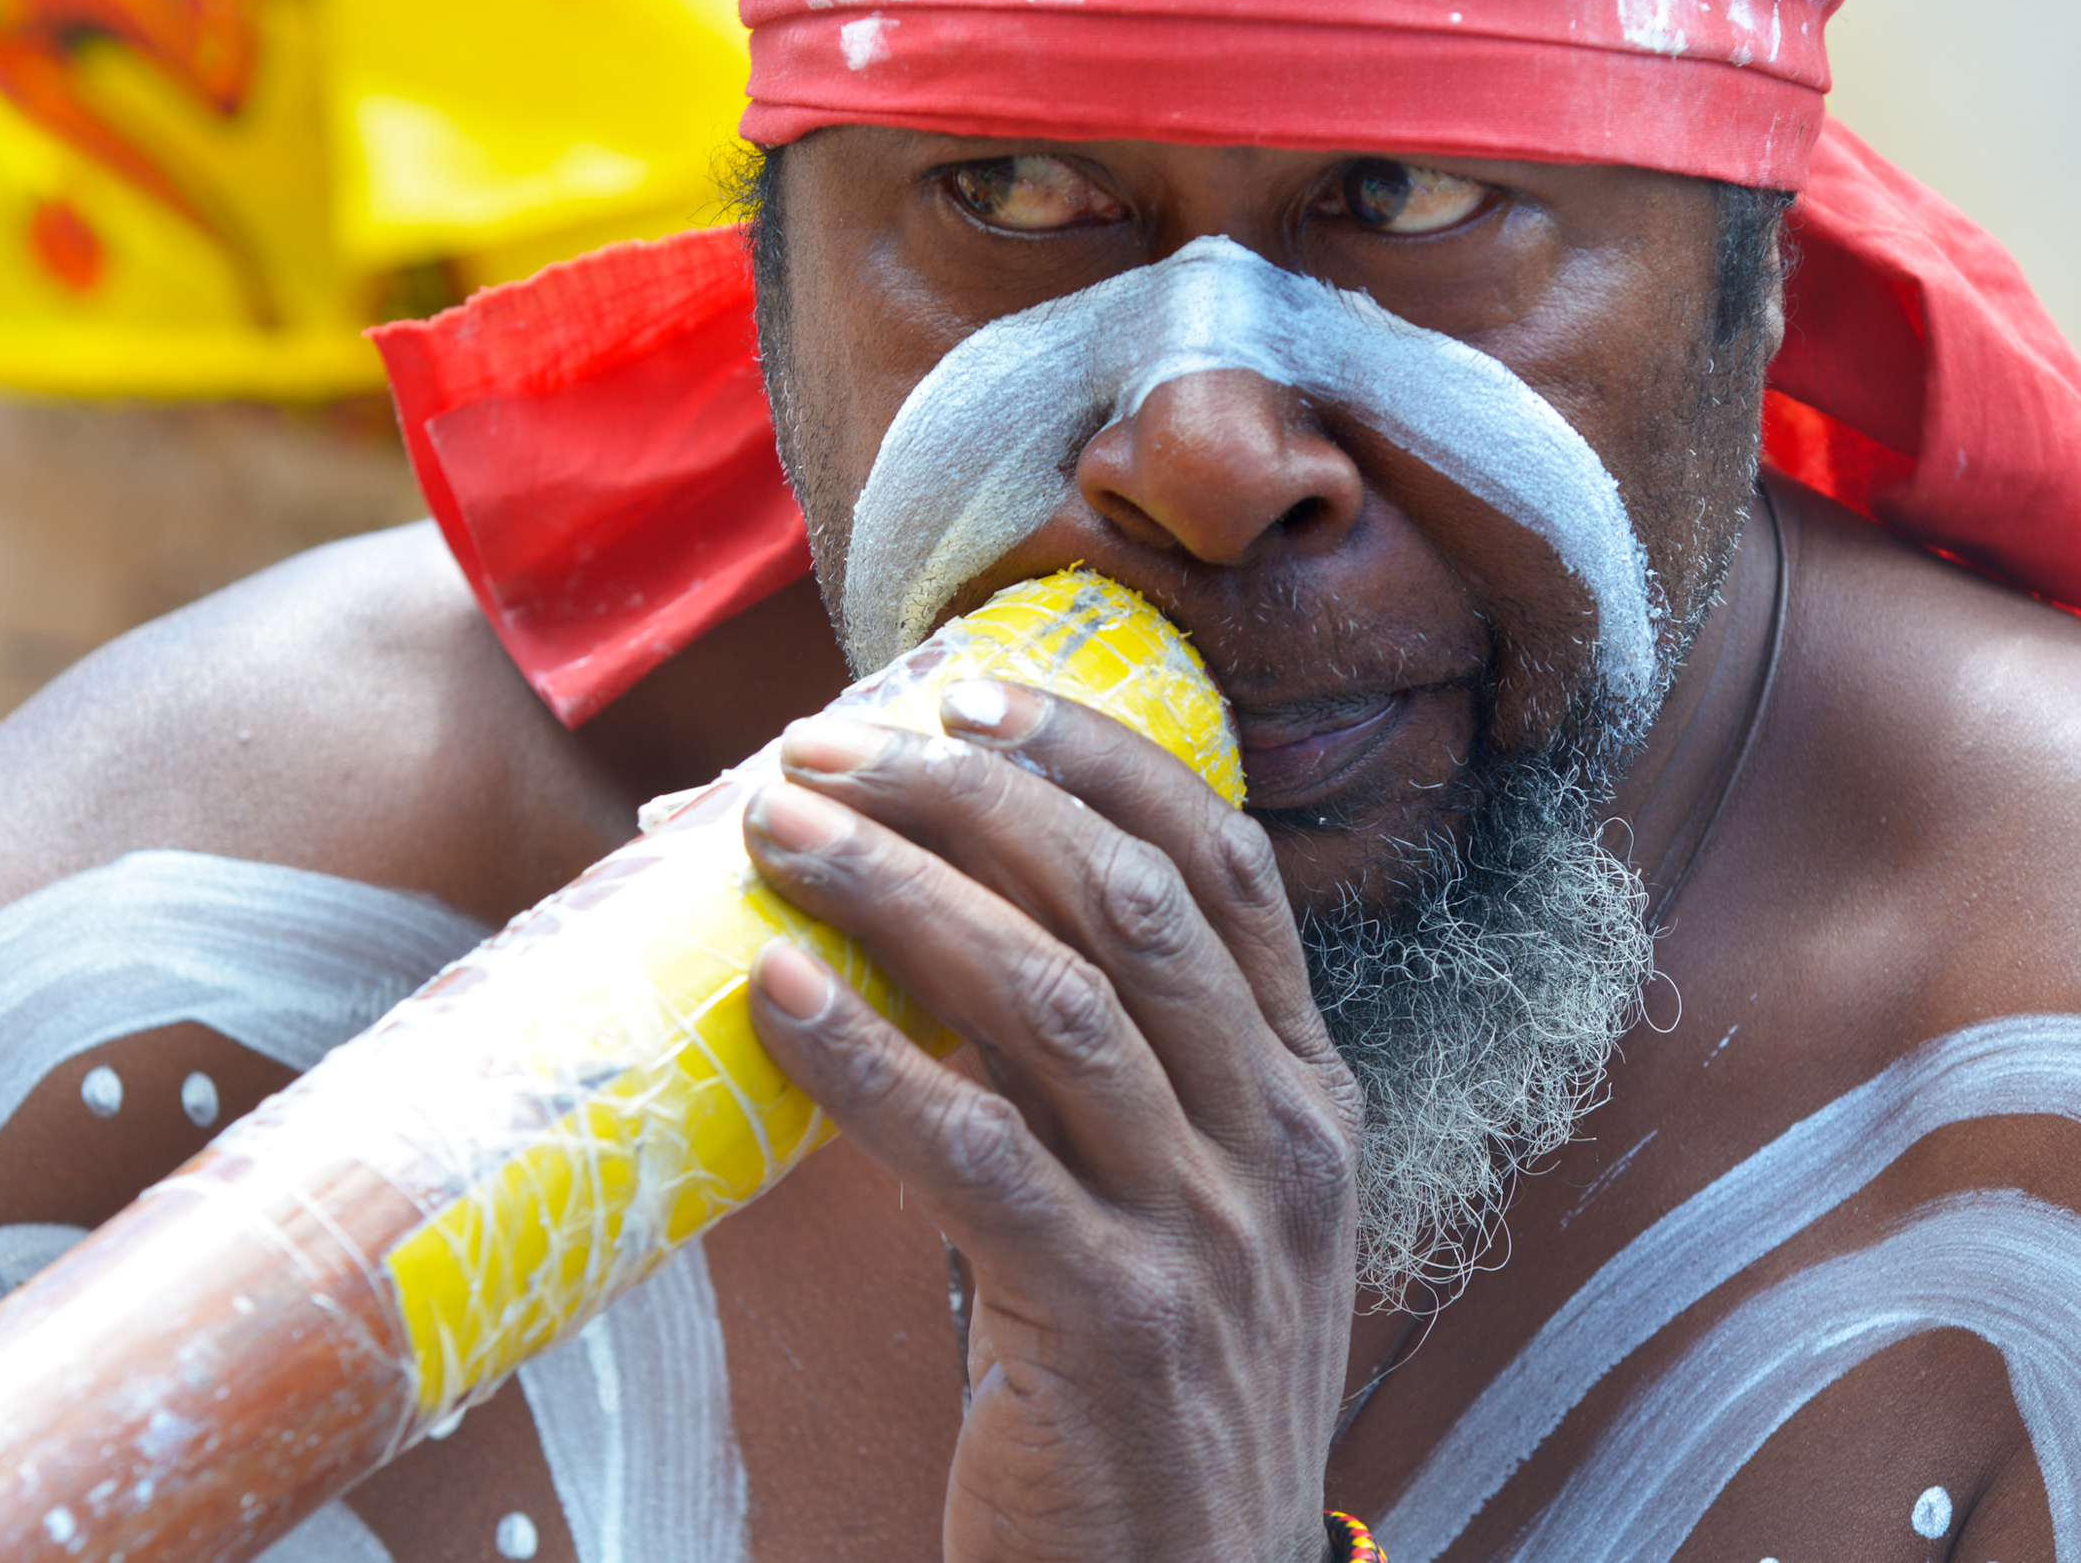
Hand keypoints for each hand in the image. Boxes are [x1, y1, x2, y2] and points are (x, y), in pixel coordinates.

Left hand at [742, 678, 1364, 1562]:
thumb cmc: (1151, 1386)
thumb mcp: (1177, 1207)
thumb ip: (1091, 1076)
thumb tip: (910, 926)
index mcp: (1305, 1094)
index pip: (1221, 868)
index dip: (1097, 761)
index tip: (968, 695)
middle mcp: (1282, 1143)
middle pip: (1125, 902)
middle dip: (966, 800)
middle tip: (824, 752)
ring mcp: (1212, 1234)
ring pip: (1053, 1002)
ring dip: (899, 895)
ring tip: (774, 836)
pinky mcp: (1115, 1326)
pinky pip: (977, 1157)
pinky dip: (869, 1063)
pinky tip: (779, 997)